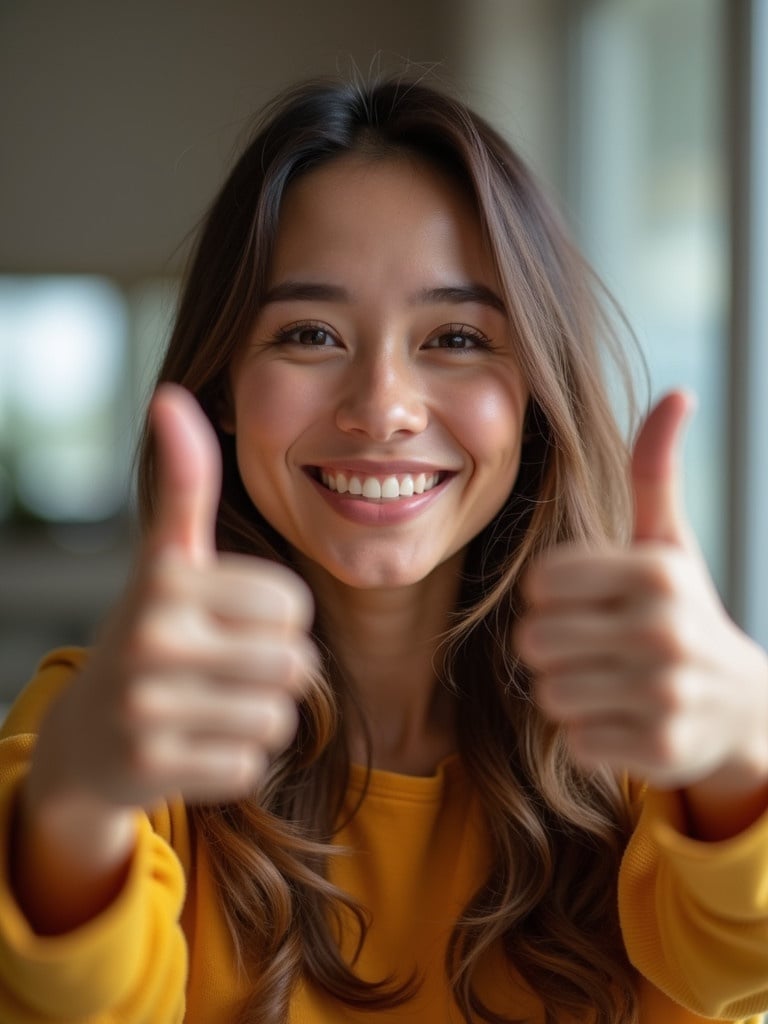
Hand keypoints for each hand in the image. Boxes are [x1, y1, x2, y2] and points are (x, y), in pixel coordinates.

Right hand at [30, 384, 316, 810]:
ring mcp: (147, 704)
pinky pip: (252, 763)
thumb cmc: (153, 632)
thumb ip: (186, 484)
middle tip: (221, 668)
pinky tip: (194, 742)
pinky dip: (234, 758)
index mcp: (166, 577)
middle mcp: (150, 635)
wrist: (88, 734)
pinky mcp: (150, 765)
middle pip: (295, 663)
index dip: (275, 617)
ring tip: (209, 703)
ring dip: (257, 715)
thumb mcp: (166, 558)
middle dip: (272, 669)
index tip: (230, 620)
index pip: (293, 605)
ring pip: (278, 716)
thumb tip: (171, 397)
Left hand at [517, 391, 767, 792]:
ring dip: (567, 691)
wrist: (741, 707)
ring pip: (549, 694)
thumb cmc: (681, 611)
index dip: (552, 597)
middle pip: (534, 641)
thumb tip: (678, 393)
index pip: (540, 584)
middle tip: (591, 647)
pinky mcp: (661, 749)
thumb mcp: (669, 542)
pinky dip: (589, 734)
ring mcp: (666, 694)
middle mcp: (665, 630)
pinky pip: (575, 741)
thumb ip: (655, 471)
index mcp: (656, 571)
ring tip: (607, 681)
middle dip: (551, 647)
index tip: (586, 602)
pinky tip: (624, 718)